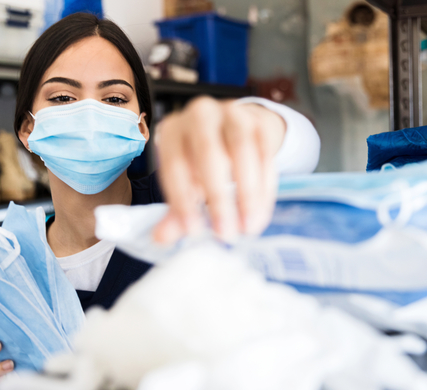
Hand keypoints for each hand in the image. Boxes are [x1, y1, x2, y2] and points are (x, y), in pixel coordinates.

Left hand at [154, 97, 285, 243]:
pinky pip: (265, 154)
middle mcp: (200, 114)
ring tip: (248, 227)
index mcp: (173, 130)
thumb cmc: (202, 163)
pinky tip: (261, 213)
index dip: (183, 200)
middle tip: (226, 233)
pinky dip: (264, 188)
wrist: (233, 132)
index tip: (194, 231)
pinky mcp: (259, 122)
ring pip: (241, 149)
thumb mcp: (186, 184)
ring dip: (247, 194)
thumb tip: (161, 238)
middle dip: (218, 198)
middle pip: (208, 152)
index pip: (174, 164)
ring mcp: (232, 114)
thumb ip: (176, 211)